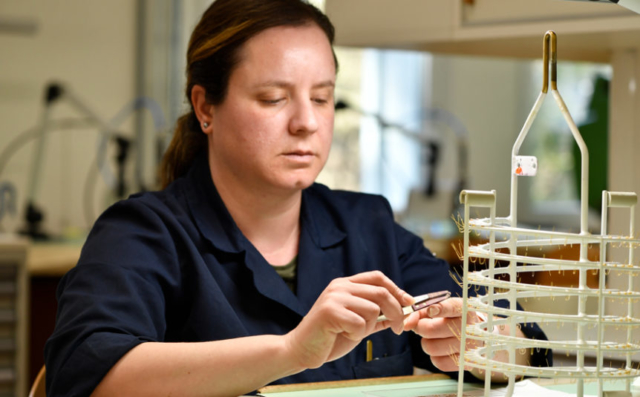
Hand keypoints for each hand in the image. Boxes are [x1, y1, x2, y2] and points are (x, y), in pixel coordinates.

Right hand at [284, 271, 413, 369]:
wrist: (301, 349)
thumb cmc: (329, 337)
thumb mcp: (358, 324)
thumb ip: (377, 316)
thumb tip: (403, 312)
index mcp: (345, 284)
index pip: (377, 277)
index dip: (397, 289)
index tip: (408, 303)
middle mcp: (339, 286)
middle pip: (381, 292)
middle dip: (396, 311)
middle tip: (400, 328)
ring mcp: (334, 297)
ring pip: (372, 309)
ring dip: (369, 327)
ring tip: (353, 333)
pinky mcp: (330, 312)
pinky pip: (359, 324)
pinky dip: (357, 335)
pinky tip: (343, 336)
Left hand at [402, 297, 480, 371]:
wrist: (477, 335)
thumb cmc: (452, 318)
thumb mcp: (442, 307)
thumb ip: (422, 310)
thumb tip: (406, 323)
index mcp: (465, 310)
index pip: (452, 308)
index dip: (439, 309)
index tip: (430, 311)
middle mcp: (469, 329)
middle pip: (431, 330)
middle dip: (420, 327)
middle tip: (421, 326)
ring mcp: (468, 348)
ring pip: (431, 347)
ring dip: (426, 342)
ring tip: (433, 337)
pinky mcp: (465, 363)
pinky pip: (438, 362)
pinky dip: (434, 355)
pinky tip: (440, 347)